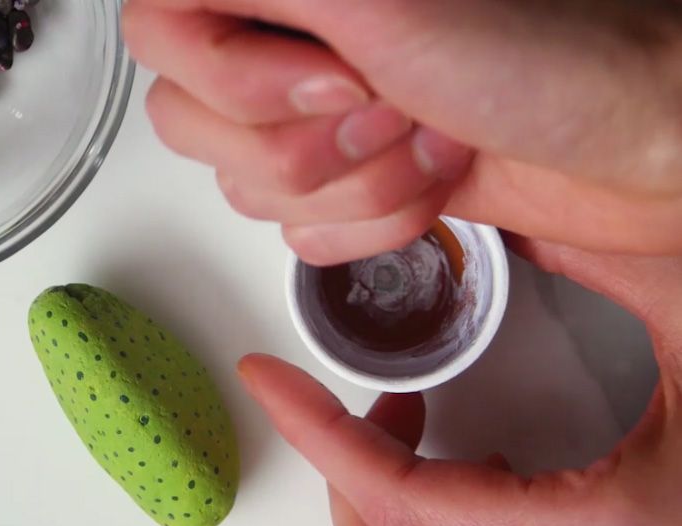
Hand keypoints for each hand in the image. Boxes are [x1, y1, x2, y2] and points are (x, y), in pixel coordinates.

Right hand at [124, 0, 681, 263]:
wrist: (630, 144)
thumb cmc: (546, 60)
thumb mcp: (378, 3)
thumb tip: (165, 3)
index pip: (160, 32)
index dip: (233, 77)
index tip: (332, 77)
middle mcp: (289, 50)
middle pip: (195, 126)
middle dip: (309, 143)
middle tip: (392, 105)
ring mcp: (317, 122)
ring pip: (253, 191)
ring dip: (357, 186)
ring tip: (432, 140)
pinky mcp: (348, 184)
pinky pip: (300, 236)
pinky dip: (375, 224)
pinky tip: (435, 183)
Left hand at [236, 237, 681, 525]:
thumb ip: (589, 258)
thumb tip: (498, 215)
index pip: (412, 507)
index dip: (326, 440)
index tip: (270, 380)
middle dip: (349, 472)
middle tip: (345, 397)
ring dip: (385, 478)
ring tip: (401, 408)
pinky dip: (425, 482)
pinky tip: (438, 428)